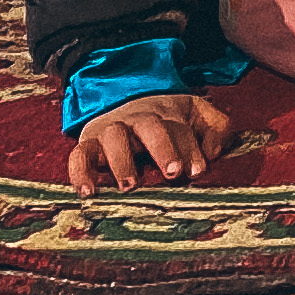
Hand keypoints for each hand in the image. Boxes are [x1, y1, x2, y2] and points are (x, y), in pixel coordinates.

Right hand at [65, 91, 232, 198]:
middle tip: (174, 172)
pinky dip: (80, 173)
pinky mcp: (86, 144)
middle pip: (150, 126)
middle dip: (163, 147)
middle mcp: (137, 119)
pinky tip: (88, 193)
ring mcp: (109, 129)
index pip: (180, 128)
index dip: (191, 149)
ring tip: (131, 186)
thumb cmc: (165, 120)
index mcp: (166, 113)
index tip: (198, 171)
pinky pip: (78, 156)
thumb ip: (215, 128)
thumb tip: (214, 152)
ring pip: (114, 136)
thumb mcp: (195, 115)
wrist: (121, 101)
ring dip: (123, 160)